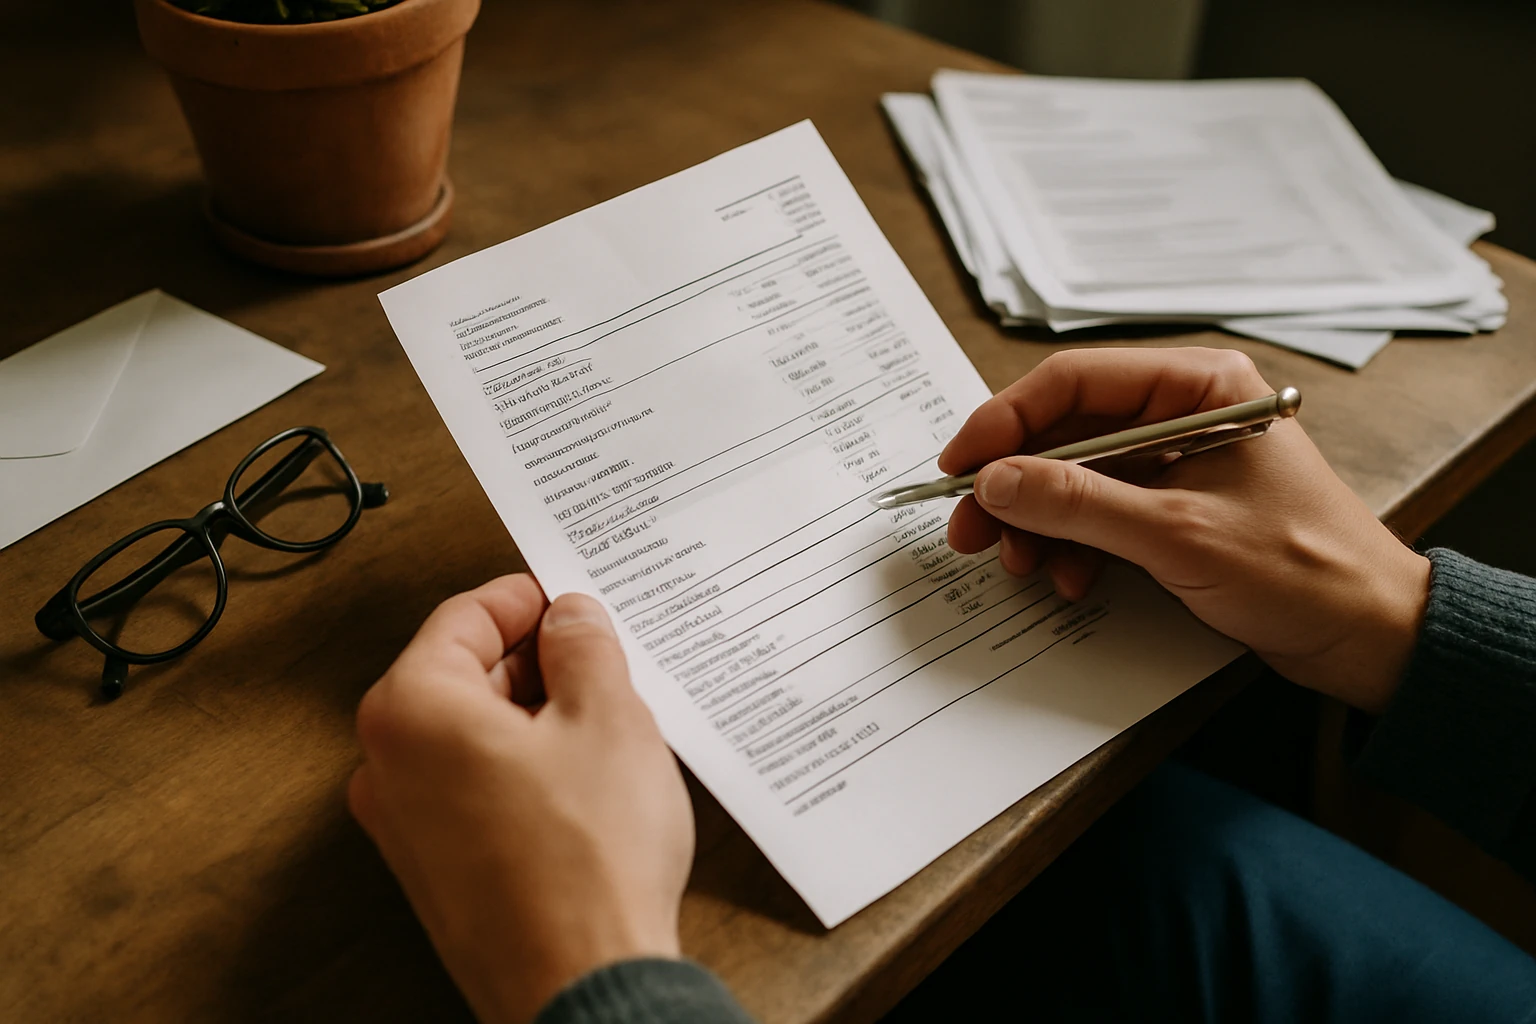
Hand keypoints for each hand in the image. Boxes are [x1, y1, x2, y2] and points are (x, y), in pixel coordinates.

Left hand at [349, 576, 692, 1023]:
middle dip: (533, 660)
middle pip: (461, 674)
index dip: (527, 598)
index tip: (568, 599)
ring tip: (605, 725)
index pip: (464, 616)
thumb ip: (584, 646)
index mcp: (412, 710)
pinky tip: (584, 783)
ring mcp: (406, 827)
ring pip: (471, 735)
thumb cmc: (586, 864)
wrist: (584, 985)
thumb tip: (571, 619)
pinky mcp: (437, 871)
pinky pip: (475, 789)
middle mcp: (388, 766)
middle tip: (599, 657)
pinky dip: (523, 769)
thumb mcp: (608, 716)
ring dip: (533, 717)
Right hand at [940, 347, 1429, 712]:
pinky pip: (1100, 513)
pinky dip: (1074, 546)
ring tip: (1020, 567)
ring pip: (1074, 477)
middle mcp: (1182, 411)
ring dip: (1039, 524)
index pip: (1072, 382)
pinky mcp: (1174, 507)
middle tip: (968, 529)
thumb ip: (1077, 502)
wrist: (1370, 635)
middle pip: (1065, 431)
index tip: (957, 465)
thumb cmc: (1304, 570)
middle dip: (1014, 485)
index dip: (1004, 421)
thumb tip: (993, 481)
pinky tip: (1069, 579)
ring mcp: (1176, 460)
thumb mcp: (1176, 534)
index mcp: (1198, 385)